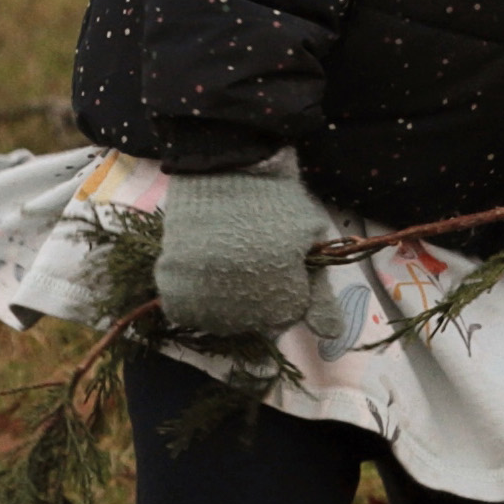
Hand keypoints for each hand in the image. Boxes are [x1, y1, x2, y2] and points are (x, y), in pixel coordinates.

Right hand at [145, 160, 331, 339]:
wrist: (227, 167)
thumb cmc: (276, 201)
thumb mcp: (309, 243)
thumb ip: (320, 295)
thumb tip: (331, 336)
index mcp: (281, 297)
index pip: (285, 316)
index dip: (285, 287)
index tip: (279, 260)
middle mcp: (242, 307)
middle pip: (250, 322)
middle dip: (256, 296)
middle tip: (249, 256)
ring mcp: (204, 297)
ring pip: (215, 320)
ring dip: (221, 300)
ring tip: (224, 262)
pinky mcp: (172, 283)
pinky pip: (182, 309)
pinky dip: (189, 296)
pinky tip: (201, 270)